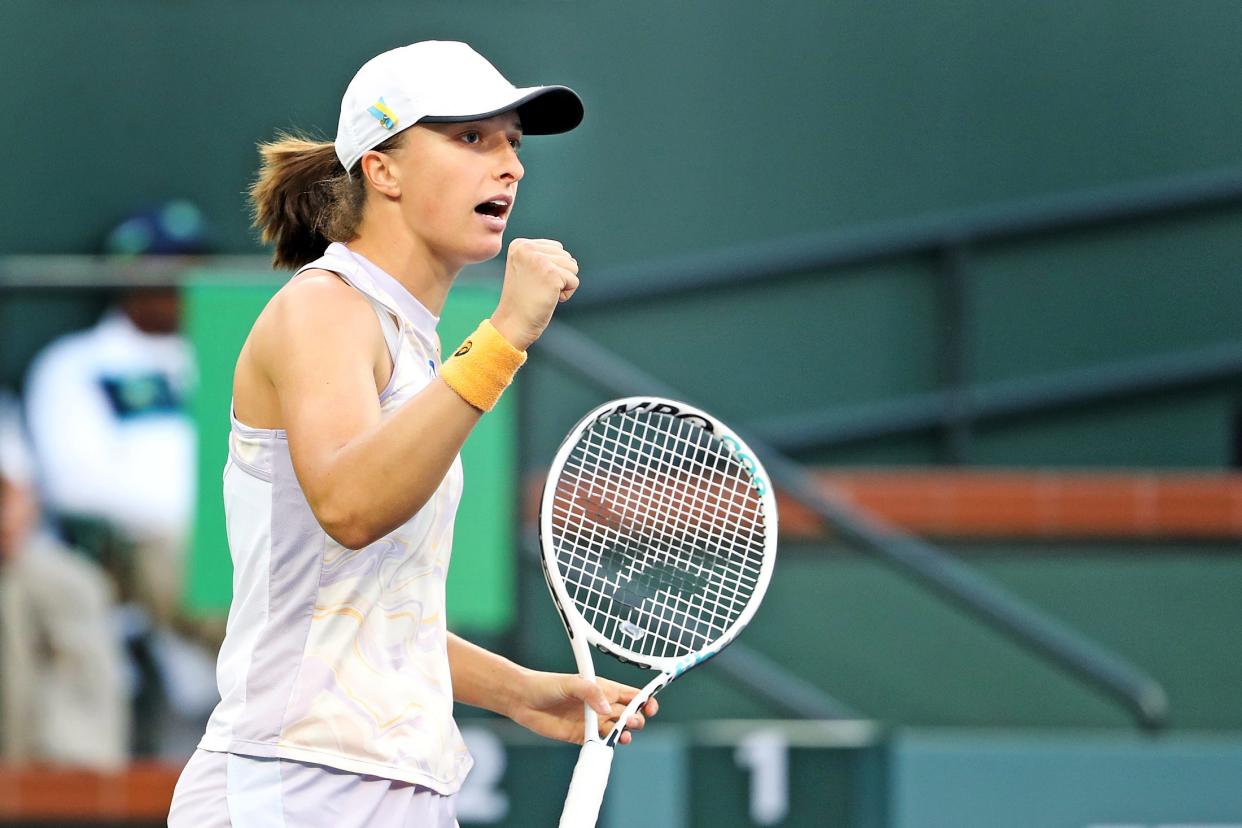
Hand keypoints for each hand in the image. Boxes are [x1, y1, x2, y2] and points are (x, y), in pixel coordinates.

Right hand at [490, 238, 579, 350]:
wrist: (513, 323)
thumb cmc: (523, 301)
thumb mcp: (527, 270)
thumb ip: (544, 257)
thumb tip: (572, 261)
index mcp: (520, 244)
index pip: (556, 248)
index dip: (551, 269)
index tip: (532, 282)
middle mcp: (528, 248)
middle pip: (566, 256)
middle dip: (559, 276)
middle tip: (537, 290)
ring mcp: (540, 260)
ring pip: (572, 267)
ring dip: (563, 284)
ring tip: (543, 293)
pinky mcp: (552, 274)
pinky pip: (574, 281)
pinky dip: (566, 294)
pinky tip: (549, 299)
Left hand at [507, 670, 658, 745]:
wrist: (523, 699)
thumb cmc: (546, 684)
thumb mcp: (571, 682)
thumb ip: (591, 692)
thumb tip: (607, 710)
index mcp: (602, 688)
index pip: (631, 695)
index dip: (644, 701)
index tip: (650, 707)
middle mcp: (600, 705)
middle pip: (628, 714)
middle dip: (635, 719)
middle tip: (628, 721)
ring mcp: (591, 721)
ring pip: (616, 730)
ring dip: (624, 734)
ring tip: (623, 735)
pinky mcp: (579, 736)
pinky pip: (598, 743)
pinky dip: (606, 746)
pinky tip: (609, 746)